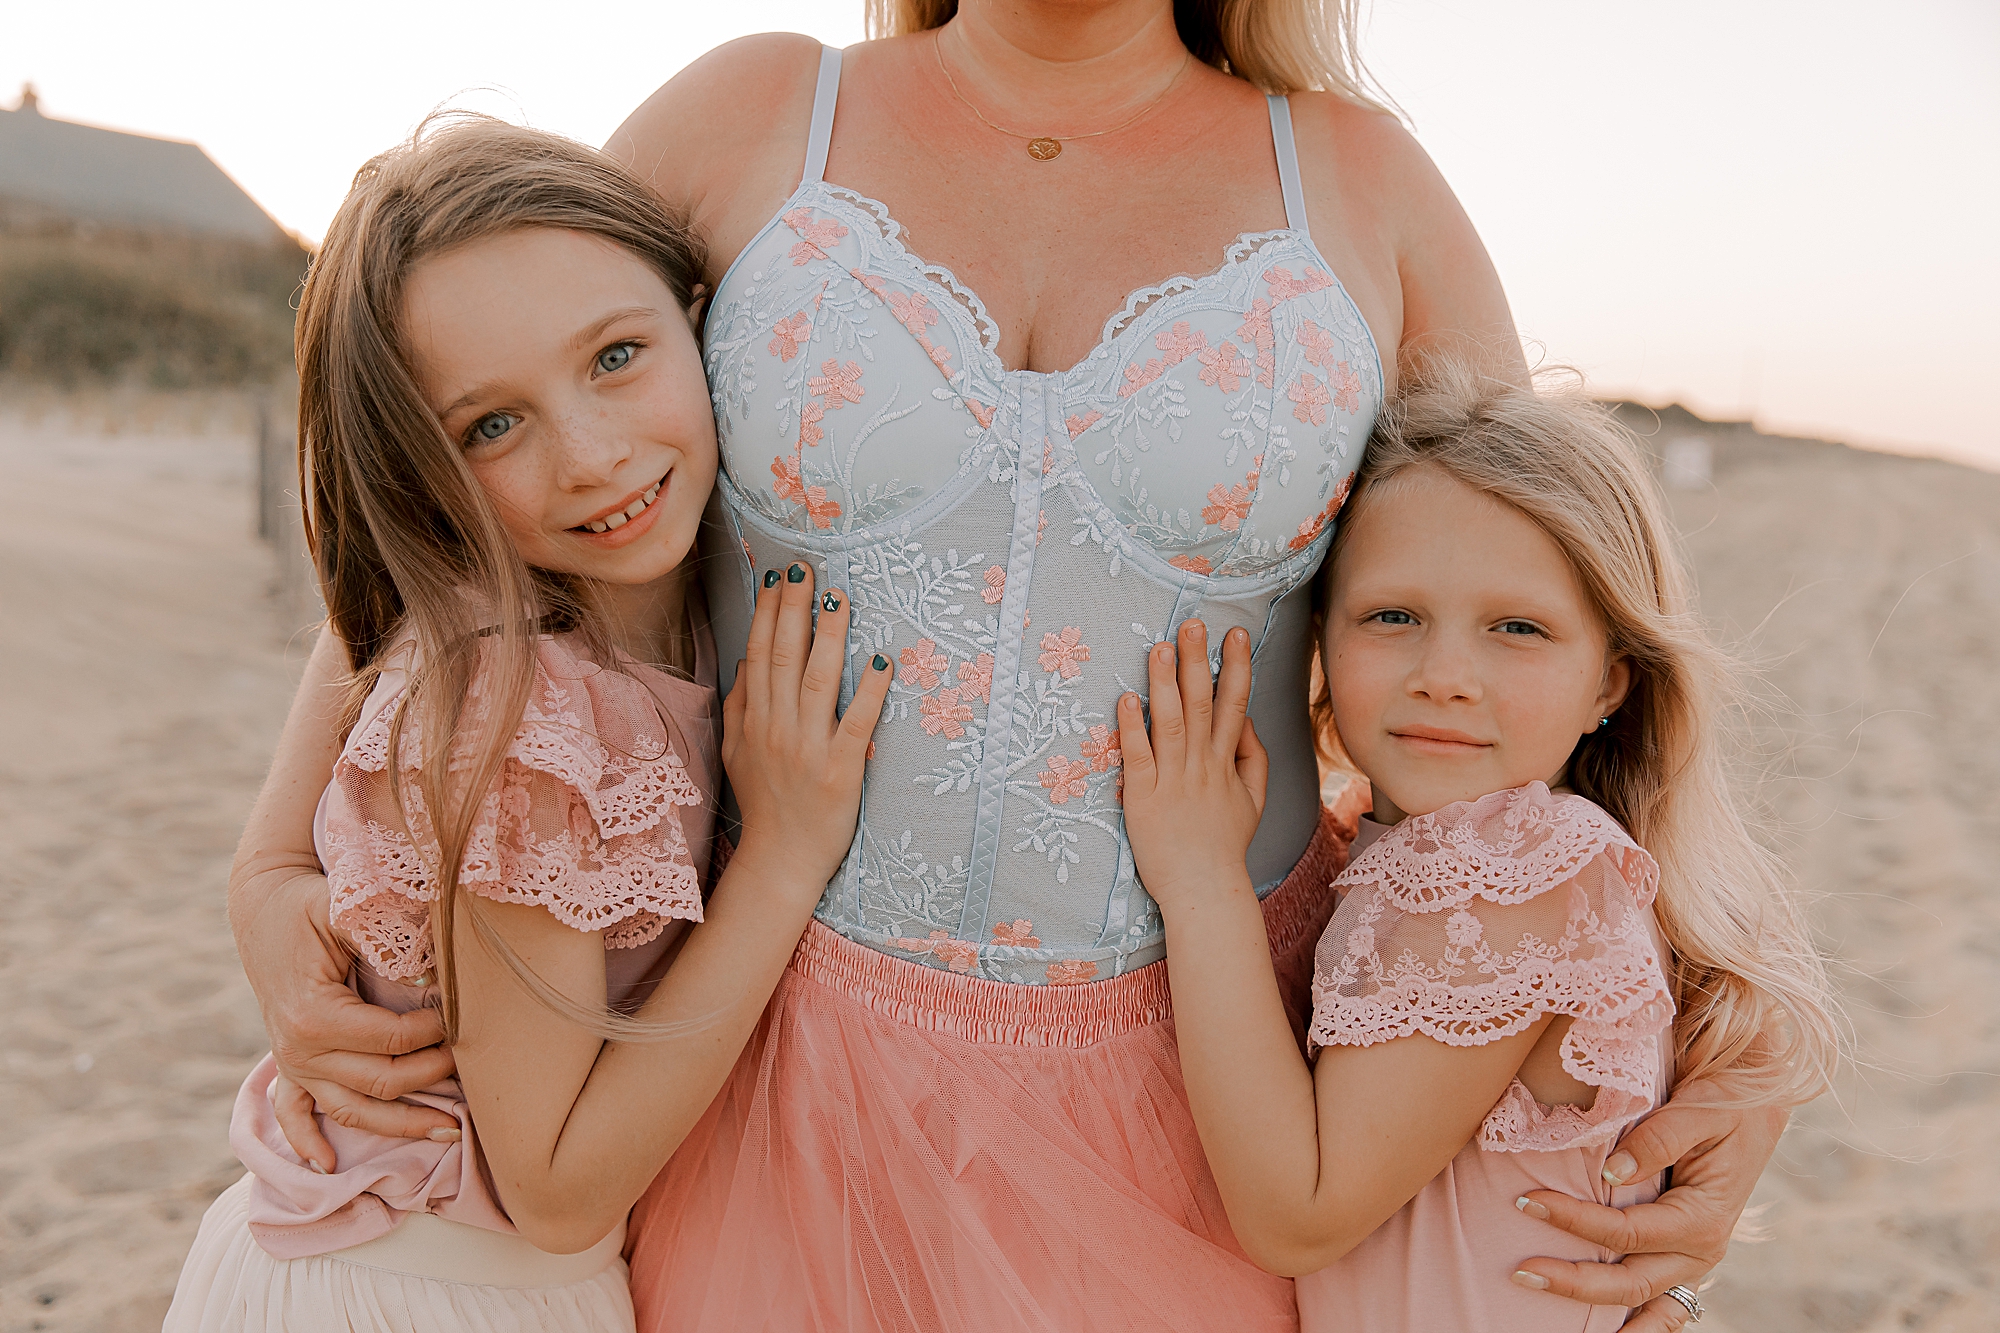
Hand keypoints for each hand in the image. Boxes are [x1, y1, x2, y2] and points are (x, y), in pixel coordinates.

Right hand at [235, 868, 458, 1172]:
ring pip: (353, 1110)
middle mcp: (299, 1050)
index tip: (464, 1012)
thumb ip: (388, 937)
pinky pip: (293, 1114)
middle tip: (474, 1065)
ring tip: (452, 1130)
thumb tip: (440, 967)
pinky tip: (329, 1164)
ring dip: (402, 1125)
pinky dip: (308, 1141)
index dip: (436, 1031)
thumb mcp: (347, 911)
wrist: (262, 909)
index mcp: (314, 1016)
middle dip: (434, 1076)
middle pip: (381, 1082)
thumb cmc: (311, 907)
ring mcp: (292, 1063)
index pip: (393, 1040)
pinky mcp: (288, 1065)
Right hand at [722, 564, 889, 886]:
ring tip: (839, 599)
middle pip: (785, 659)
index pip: (759, 655)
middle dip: (795, 610)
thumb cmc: (763, 803)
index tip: (778, 577)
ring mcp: (809, 749)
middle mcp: (777, 729)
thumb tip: (746, 659)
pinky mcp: (841, 771)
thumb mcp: (736, 752)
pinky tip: (882, 662)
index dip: (768, 614)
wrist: (779, 860)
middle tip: (807, 569)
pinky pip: (857, 724)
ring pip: (818, 682)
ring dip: (828, 638)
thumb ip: (739, 705)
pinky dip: (870, 692)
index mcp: (754, 721)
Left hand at [1116, 620, 1267, 910]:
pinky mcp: (1144, 798)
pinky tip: (1127, 699)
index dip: (1236, 668)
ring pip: (1170, 723)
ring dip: (1164, 683)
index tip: (1235, 635)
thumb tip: (1246, 720)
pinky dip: (1132, 727)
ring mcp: (1172, 780)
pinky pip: (1138, 756)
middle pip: (1202, 704)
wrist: (1204, 889)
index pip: (1235, 705)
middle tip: (1193, 624)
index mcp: (1226, 763)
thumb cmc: (1224, 846)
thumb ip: (1253, 759)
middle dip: (1198, 661)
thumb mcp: (1254, 801)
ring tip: (1158, 648)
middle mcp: (1201, 766)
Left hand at [1511, 1084, 1788, 1329]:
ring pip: (1642, 1303)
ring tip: (1547, 1309)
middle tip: (1521, 1272)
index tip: (1525, 1201)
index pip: (1626, 1233)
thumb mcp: (1698, 1112)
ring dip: (1596, 1311)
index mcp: (1703, 1219)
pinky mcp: (1683, 1260)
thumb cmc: (1724, 1105)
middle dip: (1572, 1281)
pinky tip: (1603, 1330)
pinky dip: (1635, 1324)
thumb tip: (1614, 1174)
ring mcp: (1692, 1263)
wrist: (1755, 1109)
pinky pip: (1661, 1307)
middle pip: (1630, 1284)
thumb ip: (1658, 1140)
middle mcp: (1701, 1252)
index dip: (1574, 1221)